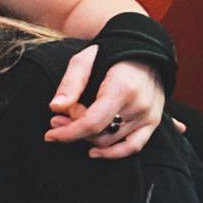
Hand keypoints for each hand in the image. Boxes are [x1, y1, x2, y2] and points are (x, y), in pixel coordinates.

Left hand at [45, 48, 176, 158]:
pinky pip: (134, 146)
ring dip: (88, 139)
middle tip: (57, 120)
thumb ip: (70, 83)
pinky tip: (94, 152)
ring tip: (72, 124)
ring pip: (112, 141)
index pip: (93, 123)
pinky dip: (114, 153)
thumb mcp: (84, 59)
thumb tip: (55, 107)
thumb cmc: (110, 53)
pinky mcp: (153, 121)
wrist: (143, 49)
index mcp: (122, 88)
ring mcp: (149, 115)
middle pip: (100, 133)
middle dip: (74, 131)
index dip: (69, 133)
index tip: (49, 134)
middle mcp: (139, 105)